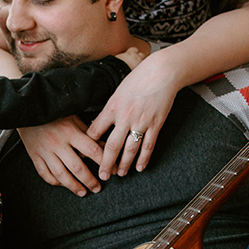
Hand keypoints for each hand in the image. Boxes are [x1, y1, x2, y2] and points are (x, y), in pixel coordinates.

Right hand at [18, 116, 105, 195]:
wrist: (28, 110)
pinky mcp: (35, 156)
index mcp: (70, 132)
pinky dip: (55, 182)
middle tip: (97, 187)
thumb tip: (105, 145)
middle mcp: (58, 143)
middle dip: (89, 180)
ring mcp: (45, 151)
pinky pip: (45, 174)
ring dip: (73, 186)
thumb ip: (88, 132)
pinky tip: (63, 185)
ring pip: (61, 174)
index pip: (91, 150)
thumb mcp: (73, 117)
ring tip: (83, 192)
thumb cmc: (54, 113)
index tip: (111, 170)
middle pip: (77, 167)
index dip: (104, 162)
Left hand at [87, 49, 180, 179]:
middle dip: (105, 163)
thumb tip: (99, 123)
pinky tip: (139, 167)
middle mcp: (125, 117)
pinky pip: (148, 145)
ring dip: (124, 164)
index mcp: (112, 107)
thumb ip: (110, 108)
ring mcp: (141, 122)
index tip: (86, 154)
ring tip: (120, 174)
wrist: (161, 73)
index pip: (95, 130)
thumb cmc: (138, 79)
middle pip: (111, 146)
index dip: (89, 144)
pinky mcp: (155, 124)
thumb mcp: (118, 91)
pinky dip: (144, 158)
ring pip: (130, 149)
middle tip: (102, 175)